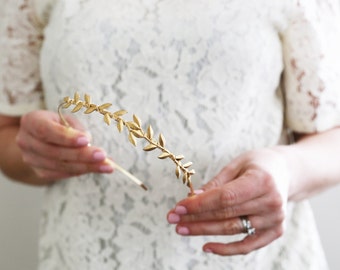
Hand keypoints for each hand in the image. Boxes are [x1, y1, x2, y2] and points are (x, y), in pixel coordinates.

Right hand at [16, 110, 113, 182]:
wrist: (41, 138)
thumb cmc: (58, 124)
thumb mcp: (67, 119)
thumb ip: (76, 129)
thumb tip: (89, 144)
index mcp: (31, 121)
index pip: (46, 130)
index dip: (66, 137)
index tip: (86, 140)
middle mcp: (26, 141)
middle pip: (55, 152)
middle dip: (81, 155)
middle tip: (102, 155)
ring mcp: (31, 159)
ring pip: (60, 166)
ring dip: (86, 166)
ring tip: (107, 165)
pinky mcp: (40, 172)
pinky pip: (62, 174)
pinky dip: (82, 171)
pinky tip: (98, 168)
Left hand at [167, 148, 290, 255]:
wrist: (286, 172)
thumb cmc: (258, 164)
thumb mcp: (237, 165)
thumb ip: (216, 183)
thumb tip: (193, 199)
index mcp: (262, 181)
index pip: (225, 197)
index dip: (199, 205)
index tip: (178, 207)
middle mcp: (271, 202)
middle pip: (226, 215)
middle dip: (195, 218)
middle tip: (173, 218)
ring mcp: (275, 219)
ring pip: (232, 230)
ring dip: (204, 231)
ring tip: (181, 228)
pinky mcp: (275, 231)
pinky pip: (248, 245)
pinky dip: (227, 249)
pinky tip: (206, 247)